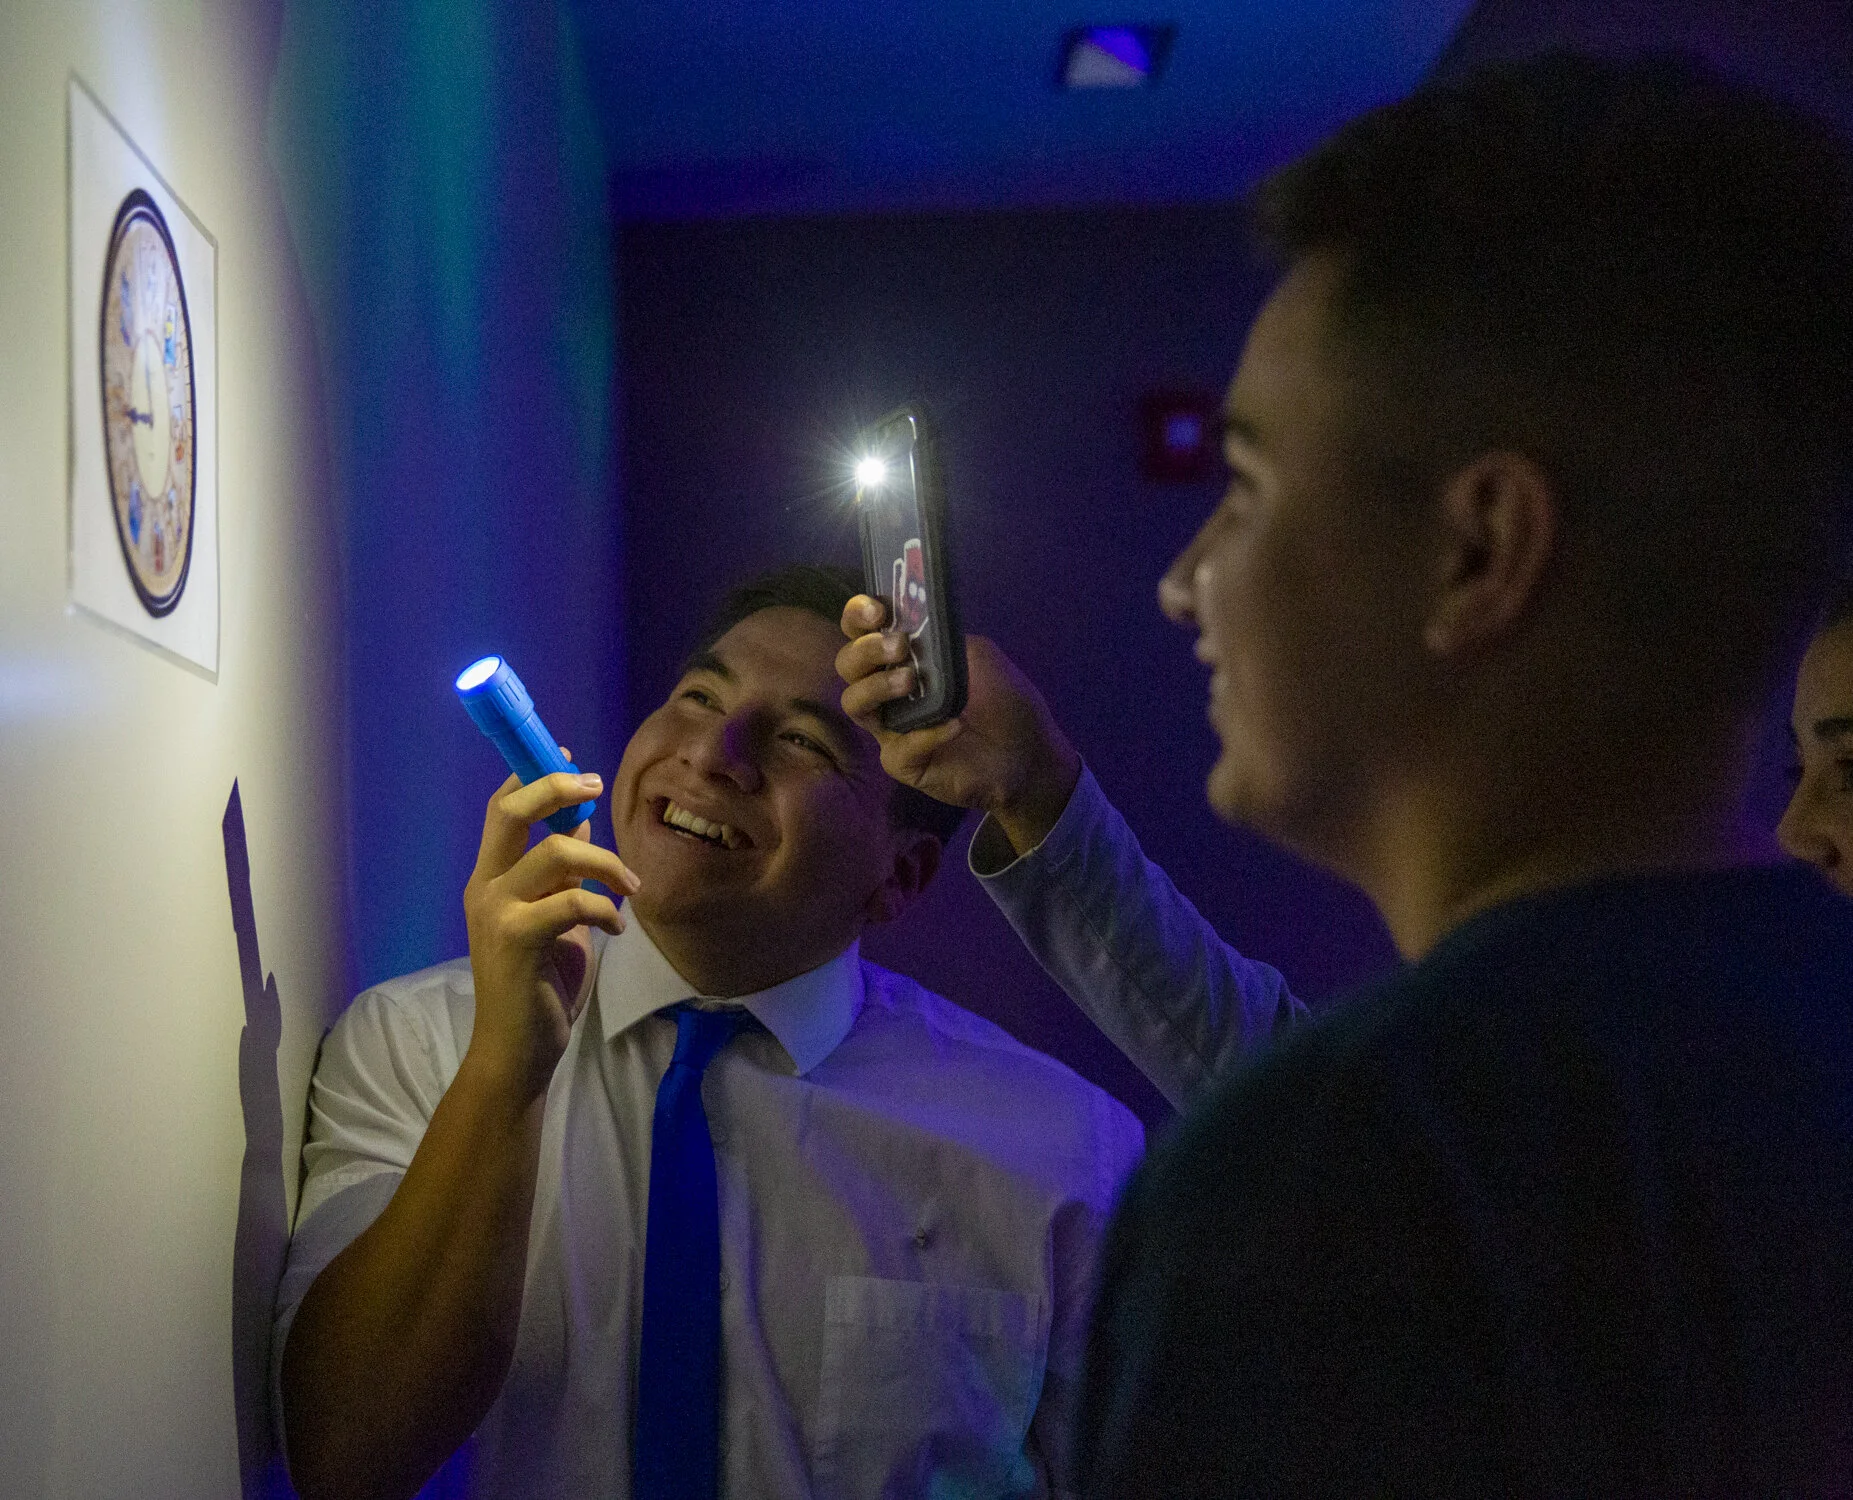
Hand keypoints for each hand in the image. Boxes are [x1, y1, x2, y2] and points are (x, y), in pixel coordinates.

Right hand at [462, 764, 639, 1098]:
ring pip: (552, 853)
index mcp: (491, 879)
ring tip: (631, 887)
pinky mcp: (515, 941)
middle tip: (594, 785)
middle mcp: (484, 889)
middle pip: (510, 812)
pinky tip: (618, 930)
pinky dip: (605, 909)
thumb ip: (562, 877)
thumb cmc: (539, 985)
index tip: (570, 754)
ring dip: (605, 862)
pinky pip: (570, 903)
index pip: (500, 809)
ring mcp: (495, 914)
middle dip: (554, 787)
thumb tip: (582, 827)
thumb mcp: (556, 919)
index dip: (533, 775)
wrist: (518, 1050)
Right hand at [837, 595, 1081, 856]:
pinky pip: (897, 749)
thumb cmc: (1003, 701)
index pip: (860, 632)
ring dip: (878, 686)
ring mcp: (891, 728)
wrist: (1028, 753)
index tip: (877, 611)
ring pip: (855, 704)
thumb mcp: (977, 655)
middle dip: (867, 650)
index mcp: (901, 659)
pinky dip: (925, 735)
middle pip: (847, 665)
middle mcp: (887, 690)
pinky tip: (955, 725)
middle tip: (900, 646)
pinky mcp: (903, 763)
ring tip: (911, 680)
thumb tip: (915, 624)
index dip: (857, 616)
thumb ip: (942, 638)